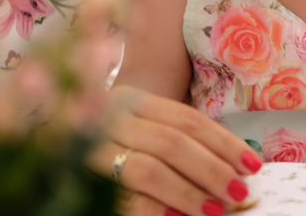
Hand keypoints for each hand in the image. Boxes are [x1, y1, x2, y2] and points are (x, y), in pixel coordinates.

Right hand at [88, 85, 260, 215]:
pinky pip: (122, 197)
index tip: (252, 165)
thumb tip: (235, 168)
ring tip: (214, 210)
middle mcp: (111, 118)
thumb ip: (180, 143)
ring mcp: (91, 148)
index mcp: (133, 101)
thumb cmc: (113, 144)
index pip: (188, 119)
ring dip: (187, 192)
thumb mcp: (144, 131)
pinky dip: (153, 208)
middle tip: (238, 192)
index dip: (224, 143)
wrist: (53, 147)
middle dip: (212, 169)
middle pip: (173, 142)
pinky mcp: (78, 177)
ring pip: (148, 169)